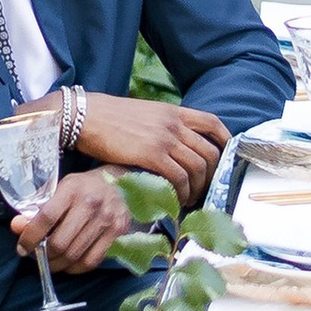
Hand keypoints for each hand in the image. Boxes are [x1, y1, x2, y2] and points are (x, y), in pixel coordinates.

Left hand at [9, 171, 133, 271]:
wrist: (116, 184)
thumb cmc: (82, 188)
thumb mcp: (57, 190)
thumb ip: (36, 209)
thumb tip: (17, 227)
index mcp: (72, 189)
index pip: (46, 218)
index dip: (30, 237)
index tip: (22, 248)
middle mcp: (91, 204)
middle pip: (60, 243)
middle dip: (45, 255)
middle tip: (39, 256)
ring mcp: (107, 219)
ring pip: (75, 255)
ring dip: (58, 264)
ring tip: (52, 261)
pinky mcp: (118, 232)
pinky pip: (92, 261)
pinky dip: (76, 268)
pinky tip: (69, 263)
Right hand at [68, 92, 228, 206]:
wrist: (85, 116)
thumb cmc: (109, 118)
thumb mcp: (144, 113)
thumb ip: (162, 125)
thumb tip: (172, 144)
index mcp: (173, 111)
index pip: (212, 123)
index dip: (224, 141)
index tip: (224, 157)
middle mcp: (174, 123)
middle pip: (209, 151)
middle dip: (211, 175)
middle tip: (202, 189)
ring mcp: (164, 138)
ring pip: (197, 167)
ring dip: (197, 188)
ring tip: (188, 199)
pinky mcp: (152, 154)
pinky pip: (179, 177)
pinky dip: (181, 192)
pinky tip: (175, 199)